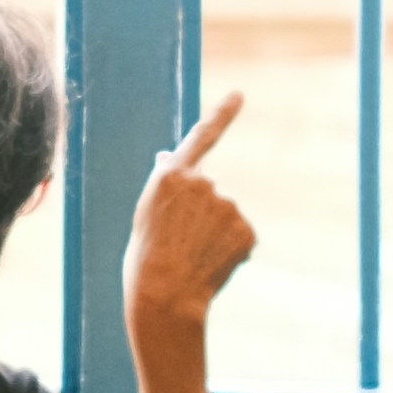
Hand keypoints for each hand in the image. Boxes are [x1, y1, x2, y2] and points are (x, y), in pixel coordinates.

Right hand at [127, 92, 256, 331]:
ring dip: (213, 235)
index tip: (239, 95)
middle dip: (200, 215)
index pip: (202, 136)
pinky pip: (240, 237)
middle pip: (208, 193)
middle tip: (179, 244)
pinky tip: (212, 265)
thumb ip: (164, 183)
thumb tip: (170, 154)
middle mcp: (203, 182)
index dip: (222, 114)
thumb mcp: (146, 213)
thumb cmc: (146, 258)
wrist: (165, 297)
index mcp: (171, 175)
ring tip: (192, 258)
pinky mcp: (246, 229)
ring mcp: (227, 205)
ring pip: (224, 217)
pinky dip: (230, 250)